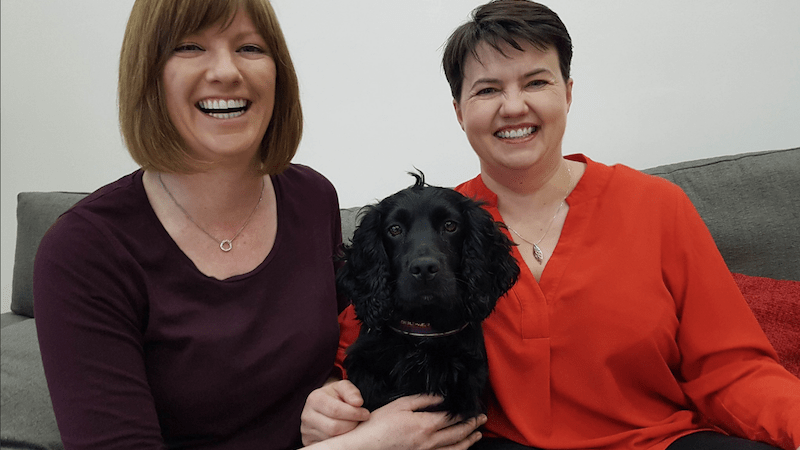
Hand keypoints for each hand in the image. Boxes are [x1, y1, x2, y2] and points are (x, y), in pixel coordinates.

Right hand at [301, 379, 369, 445]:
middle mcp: (307, 415)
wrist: (322, 403)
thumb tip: (358, 402)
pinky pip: (328, 446)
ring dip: (346, 433)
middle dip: (351, 424)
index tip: (366, 414)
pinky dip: (339, 441)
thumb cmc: (335, 395)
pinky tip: (344, 432)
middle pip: (334, 428)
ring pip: (331, 439)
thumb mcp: (343, 387)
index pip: (336, 410)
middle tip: (359, 420)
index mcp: (315, 399)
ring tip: (351, 425)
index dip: (354, 413)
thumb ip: (351, 391)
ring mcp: (306, 431)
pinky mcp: (309, 442)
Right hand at [340, 395, 486, 449]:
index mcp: (425, 425)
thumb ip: (423, 400)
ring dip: (469, 441)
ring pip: (455, 449)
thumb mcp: (401, 404)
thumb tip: (440, 397)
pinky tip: (459, 448)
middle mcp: (429, 441)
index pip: (453, 418)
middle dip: (473, 426)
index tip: (474, 408)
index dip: (466, 413)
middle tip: (482, 419)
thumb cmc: (380, 424)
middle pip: (458, 434)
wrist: (366, 446)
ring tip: (477, 435)